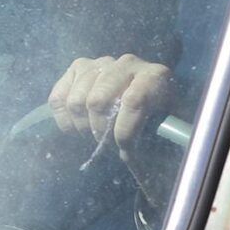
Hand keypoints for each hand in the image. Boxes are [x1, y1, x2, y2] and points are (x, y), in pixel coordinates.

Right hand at [48, 54, 174, 148]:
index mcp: (156, 76)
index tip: (125, 152)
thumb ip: (160, 140)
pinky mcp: (79, 67)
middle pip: (98, 101)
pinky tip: (77, 127)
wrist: (148, 97)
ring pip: (77, 100)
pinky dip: (64, 119)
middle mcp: (127, 63)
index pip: (133, 102)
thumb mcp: (170, 128)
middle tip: (108, 145)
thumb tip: (139, 166)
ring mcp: (101, 63)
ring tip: (95, 135)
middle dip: (101, 131)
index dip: (125, 132)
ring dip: (83, 126)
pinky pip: (59, 97)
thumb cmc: (161, 118)